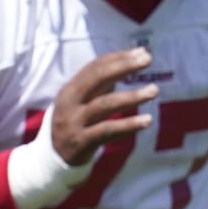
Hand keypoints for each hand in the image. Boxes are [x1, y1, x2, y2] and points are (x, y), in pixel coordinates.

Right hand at [49, 47, 158, 165]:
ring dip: (131, 96)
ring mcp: (75, 122)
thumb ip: (103, 83)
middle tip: (147, 59)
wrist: (52, 156)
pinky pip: (108, 131)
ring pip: (105, 105)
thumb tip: (132, 59)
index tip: (142, 52)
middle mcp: (70, 102)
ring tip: (154, 90)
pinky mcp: (82, 141)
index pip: (95, 67)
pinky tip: (147, 120)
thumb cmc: (76, 121)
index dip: (119, 58)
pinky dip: (128, 125)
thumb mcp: (83, 100)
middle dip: (123, 66)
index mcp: (70, 89)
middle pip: (96, 78)